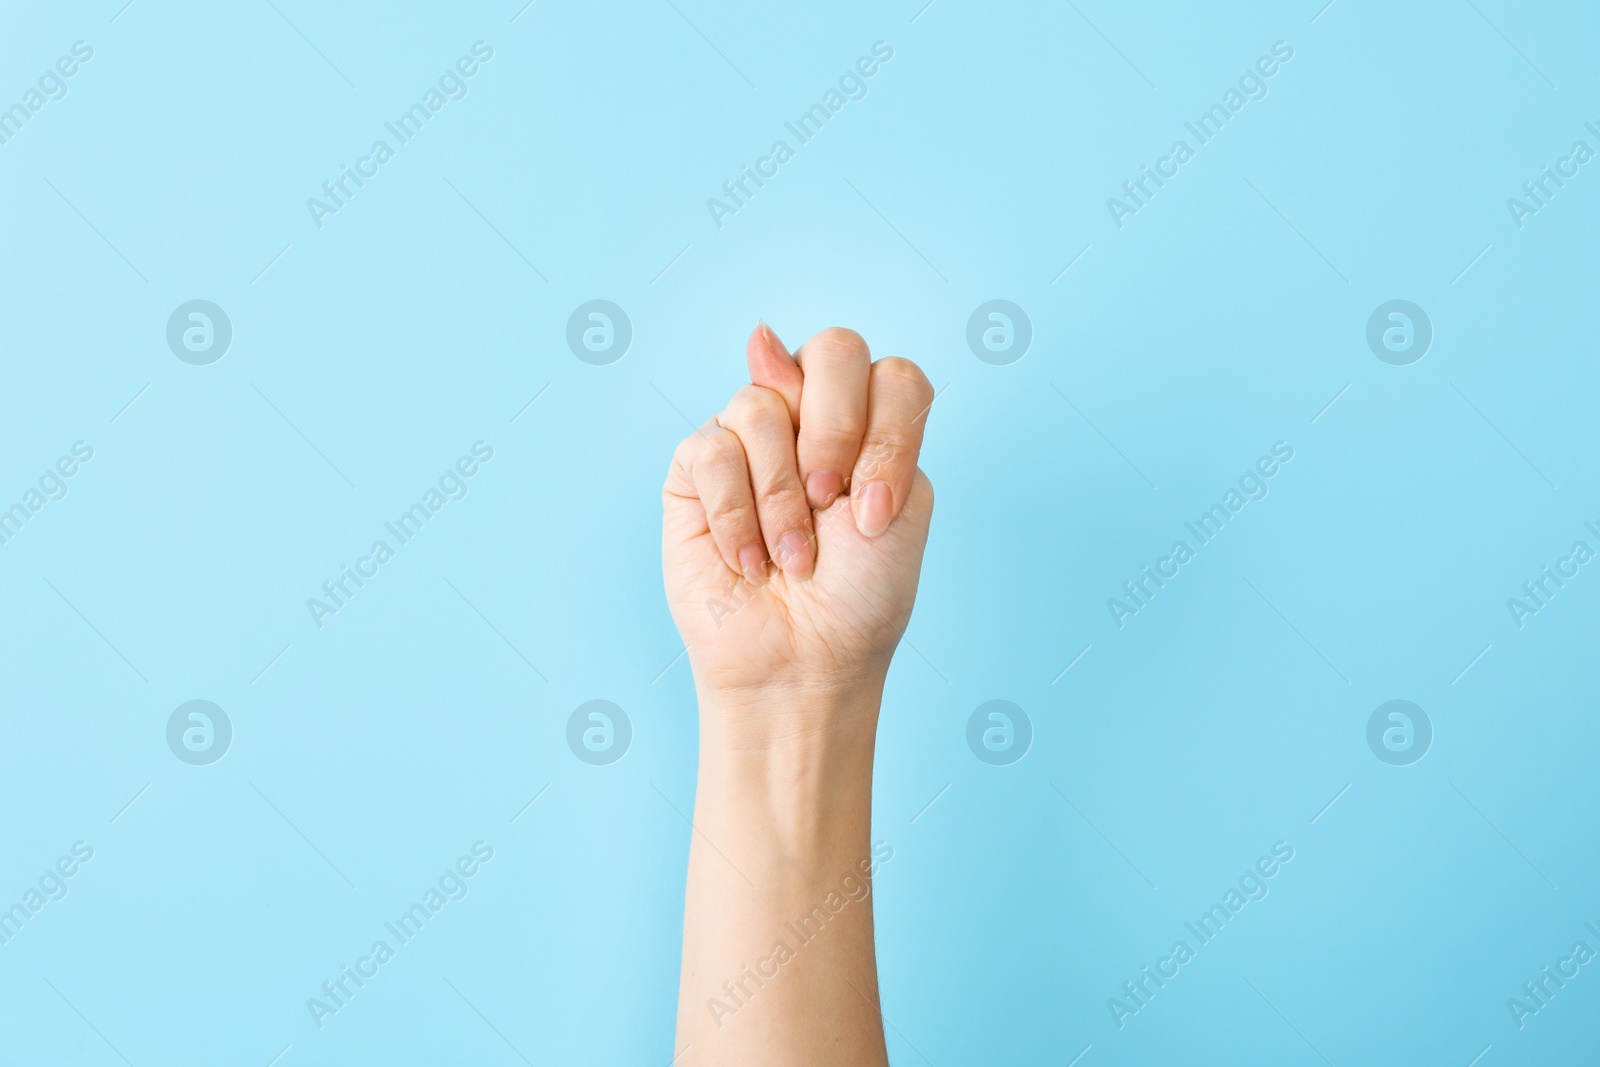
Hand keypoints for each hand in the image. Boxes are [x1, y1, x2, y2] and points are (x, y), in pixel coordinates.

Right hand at [662, 324, 935, 712]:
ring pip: (762, 404)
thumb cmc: (858, 599)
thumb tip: (765, 339)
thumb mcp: (899, 504)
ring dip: (782, 497)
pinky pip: (713, 451)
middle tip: (831, 503)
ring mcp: (750, 439)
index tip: (875, 509)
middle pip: (831, 351)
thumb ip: (865, 415)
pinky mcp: (696, 470)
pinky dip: (737, 516)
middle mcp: (810, 419)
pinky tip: (749, 561)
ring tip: (790, 556)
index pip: (891, 374)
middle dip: (837, 433)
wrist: (805, 664)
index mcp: (872, 427)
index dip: (887, 434)